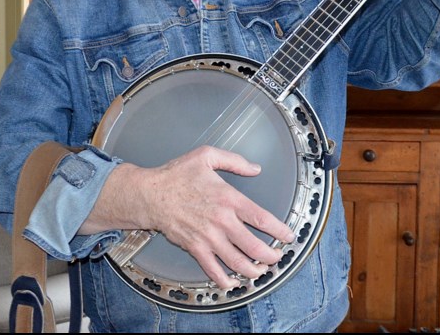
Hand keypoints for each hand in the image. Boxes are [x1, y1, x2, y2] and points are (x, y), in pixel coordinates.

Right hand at [100, 146, 295, 289]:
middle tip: (277, 258)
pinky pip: (213, 269)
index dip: (278, 230)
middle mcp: (221, 221)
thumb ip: (234, 161)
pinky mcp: (195, 248)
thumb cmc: (177, 174)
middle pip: (253, 246)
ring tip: (261, 272)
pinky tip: (233, 283)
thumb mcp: (207, 156)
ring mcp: (208, 237)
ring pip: (237, 262)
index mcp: (228, 198)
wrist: (151, 194)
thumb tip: (256, 168)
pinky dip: (225, 280)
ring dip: (253, 271)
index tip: (288, 236)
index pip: (261, 218)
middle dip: (270, 256)